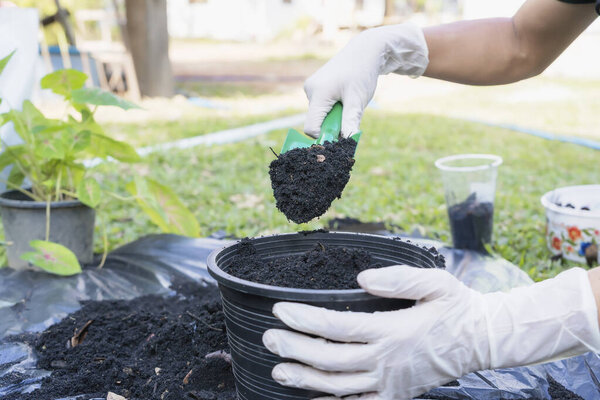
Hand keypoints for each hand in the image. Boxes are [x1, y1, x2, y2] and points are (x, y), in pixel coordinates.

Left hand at [263, 266, 599, 398]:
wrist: (484, 340)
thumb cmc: (458, 307)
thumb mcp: (435, 282)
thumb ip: (398, 279)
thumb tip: (362, 278)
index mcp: (394, 331)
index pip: (339, 327)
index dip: (306, 319)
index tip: (280, 311)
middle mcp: (387, 361)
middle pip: (331, 359)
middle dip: (296, 349)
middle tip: (268, 340)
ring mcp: (391, 382)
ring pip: (340, 387)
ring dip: (306, 379)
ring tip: (278, 371)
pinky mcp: (397, 395)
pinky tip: (312, 399)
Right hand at [303, 23, 428, 138]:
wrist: (365, 51)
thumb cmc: (362, 73)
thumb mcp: (357, 101)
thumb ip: (350, 122)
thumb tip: (347, 143)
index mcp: (317, 93)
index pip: (311, 128)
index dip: (325, 136)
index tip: (341, 135)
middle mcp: (310, 90)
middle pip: (316, 121)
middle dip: (333, 123)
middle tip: (350, 112)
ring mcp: (311, 87)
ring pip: (319, 114)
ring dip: (334, 115)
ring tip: (348, 100)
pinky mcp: (315, 86)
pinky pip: (321, 106)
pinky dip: (332, 108)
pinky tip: (343, 96)